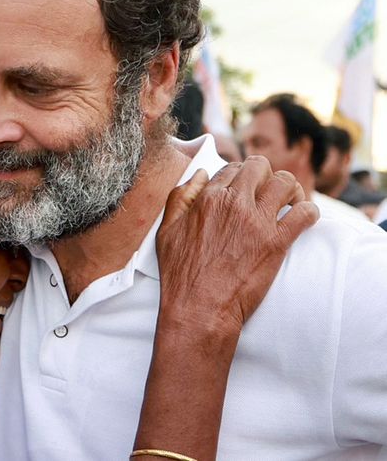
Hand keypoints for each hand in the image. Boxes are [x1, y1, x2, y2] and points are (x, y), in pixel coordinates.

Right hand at [156, 156, 318, 337]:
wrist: (199, 309)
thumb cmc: (180, 275)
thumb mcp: (167, 230)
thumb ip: (180, 197)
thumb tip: (202, 174)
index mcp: (207, 198)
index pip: (232, 168)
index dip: (241, 176)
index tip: (246, 189)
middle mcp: (233, 204)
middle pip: (260, 167)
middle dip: (266, 175)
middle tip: (269, 193)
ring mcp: (256, 222)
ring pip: (286, 183)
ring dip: (291, 190)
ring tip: (291, 202)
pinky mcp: (276, 243)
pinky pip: (304, 213)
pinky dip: (309, 212)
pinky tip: (305, 219)